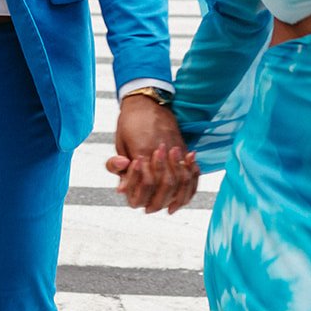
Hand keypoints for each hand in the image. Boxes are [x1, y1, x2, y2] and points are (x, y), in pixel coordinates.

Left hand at [107, 99, 198, 213]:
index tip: (136, 201)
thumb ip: (118, 168)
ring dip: (177, 197)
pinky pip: (192, 171)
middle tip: (151, 209)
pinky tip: (185, 195)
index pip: (148, 182)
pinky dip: (192, 185)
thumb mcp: (119, 144)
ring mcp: (175, 149)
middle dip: (159, 201)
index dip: (143, 194)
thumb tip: (121, 190)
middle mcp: (162, 151)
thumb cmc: (129, 123)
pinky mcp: (183, 148)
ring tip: (169, 208)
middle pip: (167, 184)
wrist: (146, 101)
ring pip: (183, 179)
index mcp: (142, 151)